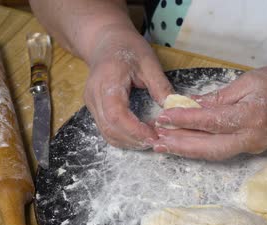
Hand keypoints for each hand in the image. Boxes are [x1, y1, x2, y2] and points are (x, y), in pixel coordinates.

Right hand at [84, 24, 172, 148]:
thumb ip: (160, 86)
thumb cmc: (127, 48)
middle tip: (157, 141)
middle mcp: (94, 96)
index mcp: (107, 81)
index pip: (116, 114)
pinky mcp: (94, 109)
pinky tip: (140, 135)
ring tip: (151, 140)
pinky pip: (106, 130)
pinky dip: (123, 137)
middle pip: (110, 128)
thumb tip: (175, 108)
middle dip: (134, 140)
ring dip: (129, 142)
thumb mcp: (149, 62)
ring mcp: (91, 104)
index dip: (135, 130)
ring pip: (107, 133)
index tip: (154, 136)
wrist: (105, 41)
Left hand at [153, 65, 266, 159]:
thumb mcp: (245, 82)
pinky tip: (184, 144)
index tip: (165, 117)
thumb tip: (188, 105)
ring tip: (164, 145)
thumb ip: (216, 98)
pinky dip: (202, 147)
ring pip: (215, 153)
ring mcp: (254, 146)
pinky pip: (222, 150)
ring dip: (188, 150)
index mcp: (253, 116)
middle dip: (182, 144)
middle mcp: (254, 137)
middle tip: (157, 140)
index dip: (187, 120)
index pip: (213, 121)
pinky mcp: (252, 149)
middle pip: (212, 147)